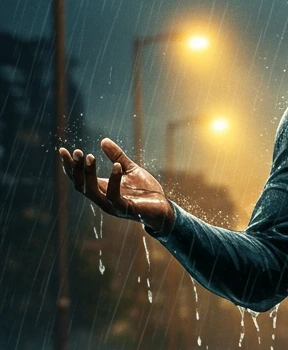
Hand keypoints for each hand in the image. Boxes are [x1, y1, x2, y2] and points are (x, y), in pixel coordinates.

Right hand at [59, 138, 174, 235]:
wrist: (163, 209)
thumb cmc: (146, 191)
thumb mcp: (131, 169)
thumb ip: (117, 156)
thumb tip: (103, 140)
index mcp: (101, 189)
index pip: (79, 179)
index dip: (69, 166)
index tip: (62, 150)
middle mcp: (103, 199)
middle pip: (81, 185)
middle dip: (76, 169)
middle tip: (77, 151)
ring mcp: (113, 206)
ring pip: (93, 191)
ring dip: (89, 174)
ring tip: (90, 156)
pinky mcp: (126, 209)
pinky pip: (114, 196)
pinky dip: (114, 180)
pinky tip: (116, 166)